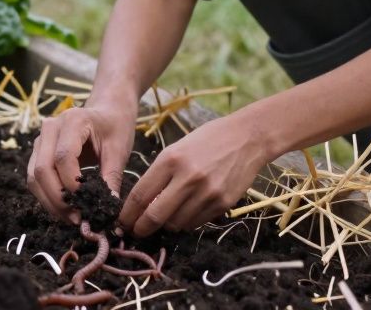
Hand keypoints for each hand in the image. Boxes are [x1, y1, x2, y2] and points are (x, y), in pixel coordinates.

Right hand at [27, 100, 137, 222]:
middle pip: (43, 169)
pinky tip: (65, 208)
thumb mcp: (119, 150)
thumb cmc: (115, 127)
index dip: (72, 185)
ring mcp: (41, 139)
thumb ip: (111, 179)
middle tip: (78, 219)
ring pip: (34, 176)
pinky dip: (47, 196)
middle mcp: (50, 127)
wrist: (107, 110)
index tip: (88, 204)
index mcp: (73, 120)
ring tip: (72, 217)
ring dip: (50, 201)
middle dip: (58, 199)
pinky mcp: (38, 151)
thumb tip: (107, 211)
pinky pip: (35, 178)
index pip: (63, 157)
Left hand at [118, 110, 270, 236]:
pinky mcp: (222, 204)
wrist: (247, 138)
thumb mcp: (176, 149)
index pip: (140, 195)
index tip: (122, 222)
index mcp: (170, 160)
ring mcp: (206, 193)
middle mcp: (187, 178)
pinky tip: (186, 213)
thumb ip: (160, 175)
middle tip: (136, 232)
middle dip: (141, 228)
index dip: (127, 214)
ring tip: (164, 219)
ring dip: (166, 226)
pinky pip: (196, 223)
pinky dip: (186, 223)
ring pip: (176, 224)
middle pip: (155, 216)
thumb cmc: (207, 140)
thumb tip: (143, 204)